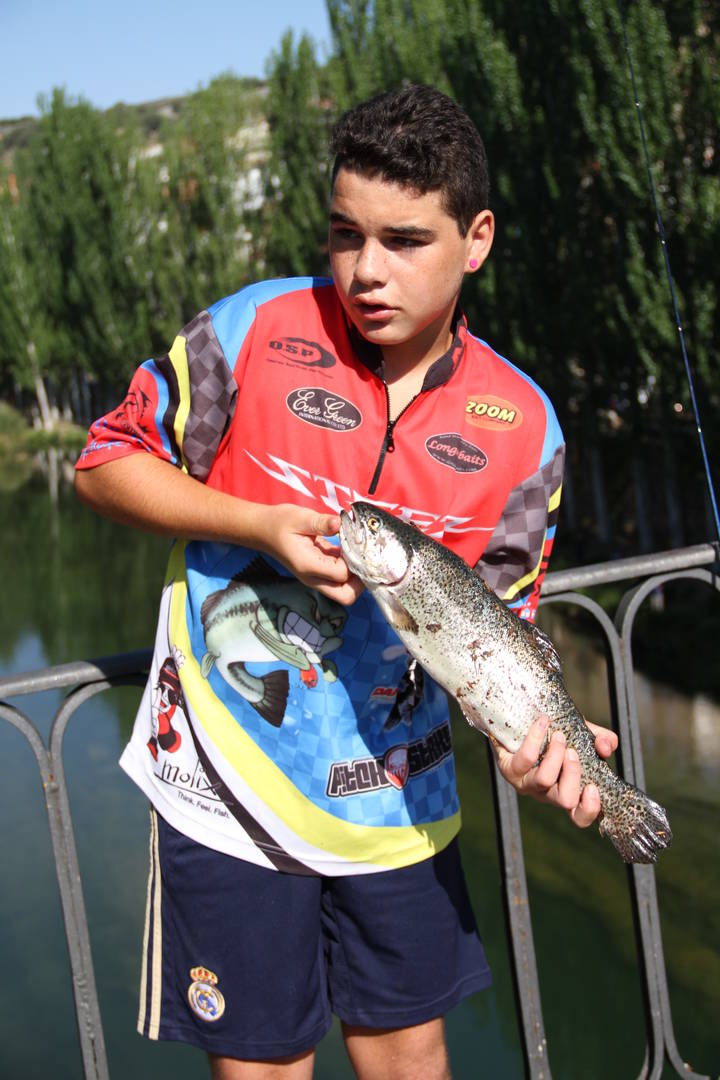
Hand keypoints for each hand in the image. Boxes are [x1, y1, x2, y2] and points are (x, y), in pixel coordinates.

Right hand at [257, 504, 363, 605]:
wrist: (263, 530)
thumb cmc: (280, 523)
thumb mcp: (300, 518)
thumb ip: (321, 522)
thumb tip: (339, 522)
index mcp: (308, 566)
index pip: (342, 575)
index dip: (354, 561)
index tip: (355, 543)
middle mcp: (313, 578)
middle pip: (346, 596)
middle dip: (360, 581)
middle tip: (362, 557)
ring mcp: (316, 579)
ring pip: (344, 592)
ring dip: (355, 576)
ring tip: (357, 553)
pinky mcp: (318, 574)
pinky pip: (339, 580)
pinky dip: (349, 570)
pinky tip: (349, 550)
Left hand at [492, 716, 617, 827]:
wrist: (517, 720)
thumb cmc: (553, 734)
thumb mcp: (582, 735)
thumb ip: (601, 740)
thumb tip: (607, 747)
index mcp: (566, 791)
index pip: (579, 816)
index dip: (589, 809)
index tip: (592, 787)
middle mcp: (546, 793)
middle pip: (565, 800)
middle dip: (573, 774)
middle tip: (572, 751)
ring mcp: (526, 783)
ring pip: (545, 780)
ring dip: (555, 755)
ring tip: (558, 734)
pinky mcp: (509, 769)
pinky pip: (525, 759)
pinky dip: (536, 738)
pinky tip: (542, 723)